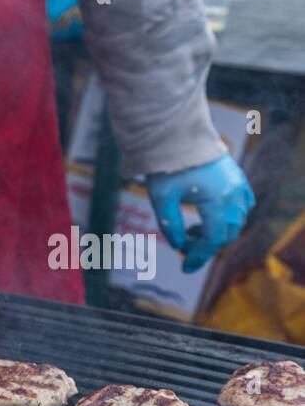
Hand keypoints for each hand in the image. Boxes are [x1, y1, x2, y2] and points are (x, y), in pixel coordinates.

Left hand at [146, 154, 254, 271]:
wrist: (179, 137)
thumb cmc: (168, 168)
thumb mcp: (162, 200)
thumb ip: (171, 226)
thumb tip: (179, 247)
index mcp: (217, 201)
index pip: (212, 240)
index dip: (199, 256)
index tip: (185, 268)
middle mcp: (234, 195)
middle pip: (227, 234)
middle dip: (206, 246)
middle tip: (185, 247)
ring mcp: (239, 186)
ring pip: (237, 222)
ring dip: (217, 233)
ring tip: (194, 230)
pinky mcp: (239, 179)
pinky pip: (243, 206)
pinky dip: (230, 218)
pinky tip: (210, 218)